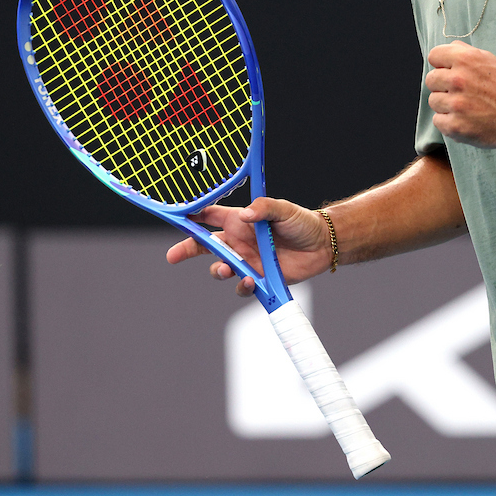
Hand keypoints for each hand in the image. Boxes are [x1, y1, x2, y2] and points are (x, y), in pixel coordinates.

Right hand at [166, 197, 331, 296]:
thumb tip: (245, 214)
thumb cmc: (301, 222)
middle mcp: (239, 242)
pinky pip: (241, 286)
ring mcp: (247, 261)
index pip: (210, 216)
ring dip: (219, 271)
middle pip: (205, 246)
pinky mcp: (258, 278)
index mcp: (240, 221)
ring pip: (220, 269)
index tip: (177, 217)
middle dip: (186, 250)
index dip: (193, 216)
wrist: (323, 245)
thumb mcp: (284, 210)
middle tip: (173, 256)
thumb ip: (264, 209)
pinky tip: (250, 281)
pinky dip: (241, 286)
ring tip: (228, 269)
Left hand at [425, 42, 495, 147]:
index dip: (441, 64)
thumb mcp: (491, 61)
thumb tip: (451, 47)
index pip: (434, 55)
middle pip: (430, 79)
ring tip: (465, 107)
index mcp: (465, 60)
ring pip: (433, 101)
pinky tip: (464, 119)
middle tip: (460, 92)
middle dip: (442, 85)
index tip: (449, 72)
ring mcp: (456, 104)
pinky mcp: (455, 126)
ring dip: (446, 104)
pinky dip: (448, 122)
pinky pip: (438, 121)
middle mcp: (458, 80)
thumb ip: (467, 53)